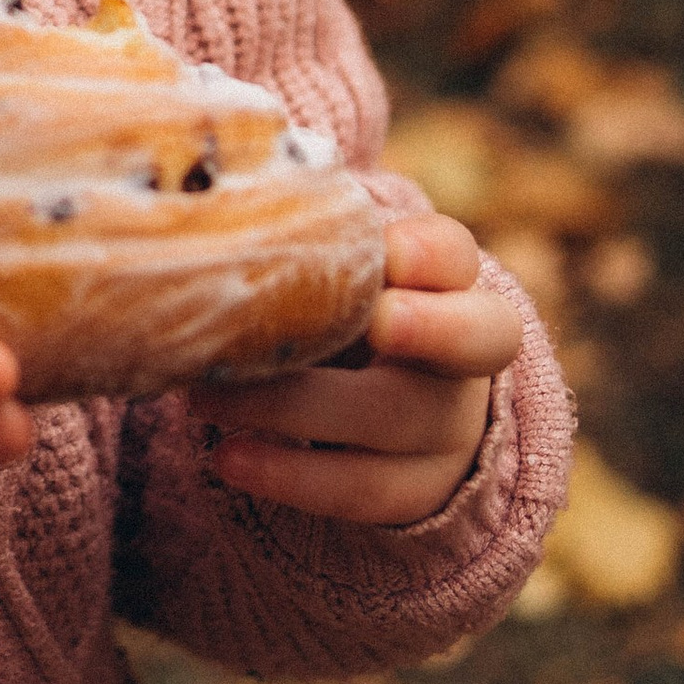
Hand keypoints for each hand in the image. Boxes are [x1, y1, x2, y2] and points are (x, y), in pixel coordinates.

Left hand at [196, 209, 521, 526]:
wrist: (370, 395)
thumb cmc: (328, 305)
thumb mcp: (328, 267)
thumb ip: (296, 237)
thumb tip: (213, 194)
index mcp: (448, 281)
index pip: (457, 255)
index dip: (430, 252)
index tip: (389, 249)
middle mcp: (463, 352)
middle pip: (477, 337)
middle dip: (430, 327)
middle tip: (377, 319)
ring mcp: (447, 425)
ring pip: (398, 417)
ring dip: (298, 408)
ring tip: (206, 398)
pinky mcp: (416, 489)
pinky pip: (365, 489)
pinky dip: (294, 477)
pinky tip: (229, 457)